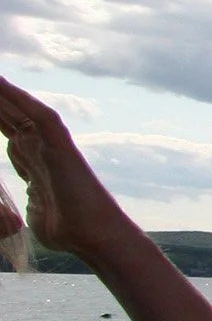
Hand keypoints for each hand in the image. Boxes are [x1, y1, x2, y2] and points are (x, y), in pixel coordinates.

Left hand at [0, 75, 139, 260]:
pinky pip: (41, 116)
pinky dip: (22, 98)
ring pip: (21, 111)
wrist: (94, 237)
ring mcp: (51, 146)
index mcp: (32, 164)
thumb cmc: (67, 232)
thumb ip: (31, 199)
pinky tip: (2, 83)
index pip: (8, 134)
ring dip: (2, 94)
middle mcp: (40, 150)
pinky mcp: (61, 147)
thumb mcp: (34, 213)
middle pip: (10, 118)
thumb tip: (31, 195)